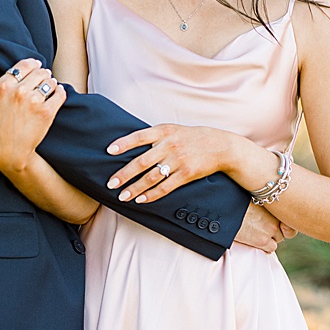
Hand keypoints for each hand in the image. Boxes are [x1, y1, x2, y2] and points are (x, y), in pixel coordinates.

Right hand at [0, 54, 65, 171]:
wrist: (8, 151)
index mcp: (3, 85)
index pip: (25, 64)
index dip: (32, 65)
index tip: (35, 68)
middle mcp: (18, 91)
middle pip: (39, 71)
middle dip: (42, 74)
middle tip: (41, 81)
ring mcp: (33, 101)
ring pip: (50, 81)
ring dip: (51, 84)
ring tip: (47, 90)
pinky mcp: (47, 112)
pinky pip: (60, 93)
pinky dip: (59, 93)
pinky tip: (54, 96)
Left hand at [104, 122, 246, 203]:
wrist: (220, 146)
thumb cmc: (190, 137)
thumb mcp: (172, 129)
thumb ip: (152, 136)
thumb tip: (125, 145)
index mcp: (163, 131)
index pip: (139, 137)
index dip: (123, 144)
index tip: (108, 151)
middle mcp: (169, 145)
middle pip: (141, 162)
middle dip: (124, 174)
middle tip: (110, 183)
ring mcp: (178, 160)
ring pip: (151, 177)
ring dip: (135, 188)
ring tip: (122, 196)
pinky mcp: (187, 174)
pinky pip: (165, 187)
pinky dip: (151, 195)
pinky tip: (141, 200)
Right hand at [235, 202, 296, 253]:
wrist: (220, 211)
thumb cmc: (230, 201)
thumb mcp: (249, 196)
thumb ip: (260, 200)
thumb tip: (261, 200)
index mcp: (272, 203)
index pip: (285, 216)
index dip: (279, 219)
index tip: (272, 220)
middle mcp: (274, 216)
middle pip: (282, 228)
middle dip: (274, 229)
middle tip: (261, 227)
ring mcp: (270, 229)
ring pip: (278, 238)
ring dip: (270, 238)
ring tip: (256, 233)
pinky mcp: (262, 240)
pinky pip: (272, 248)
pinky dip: (265, 246)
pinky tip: (255, 241)